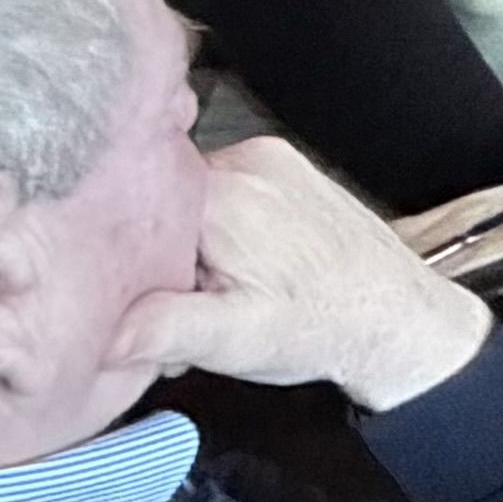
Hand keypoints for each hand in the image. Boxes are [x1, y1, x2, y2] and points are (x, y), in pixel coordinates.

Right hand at [122, 138, 489, 411]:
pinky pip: (224, 189)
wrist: (399, 318)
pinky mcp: (287, 169)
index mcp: (222, 196)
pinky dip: (219, 229)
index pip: (128, 204)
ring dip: (190, 243)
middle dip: (157, 253)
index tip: (135, 291)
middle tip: (188, 300)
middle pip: (159, 199)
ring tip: (224, 288)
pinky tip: (246, 267)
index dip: (122, 254)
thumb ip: (163, 329)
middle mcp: (246, 162)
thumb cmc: (327, 327)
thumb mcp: (236, 341)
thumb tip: (104, 331)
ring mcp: (270, 160)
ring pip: (190, 197)